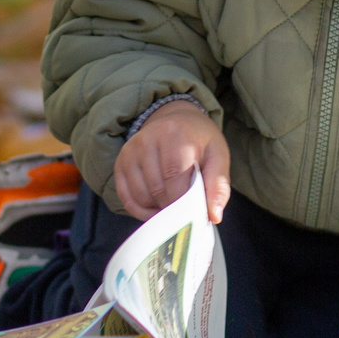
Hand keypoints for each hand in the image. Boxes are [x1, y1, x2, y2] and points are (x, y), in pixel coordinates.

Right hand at [112, 101, 230, 222]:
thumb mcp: (217, 156)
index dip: (184, 202)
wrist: (176, 121)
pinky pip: (127, 199)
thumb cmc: (198, 141)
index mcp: (173, 134)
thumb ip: (218, 186)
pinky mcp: (120, 163)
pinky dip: (142, 210)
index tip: (195, 211)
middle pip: (157, 190)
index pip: (174, 178)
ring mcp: (130, 151)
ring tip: (173, 203)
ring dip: (157, 209)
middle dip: (173, 207)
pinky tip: (157, 206)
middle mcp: (146, 140)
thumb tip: (214, 216)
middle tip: (185, 208)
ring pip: (141, 197)